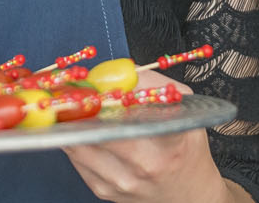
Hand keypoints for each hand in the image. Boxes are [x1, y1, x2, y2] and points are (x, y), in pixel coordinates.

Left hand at [62, 71, 248, 202]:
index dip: (108, 97)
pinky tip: (82, 130)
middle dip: (81, 108)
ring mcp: (122, 181)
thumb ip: (154, 84)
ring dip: (71, 124)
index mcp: (170, 140)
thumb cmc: (185, 149)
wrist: (187, 195)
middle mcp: (145, 164)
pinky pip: (77, 158)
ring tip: (71, 108)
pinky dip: (75, 140)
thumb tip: (118, 69)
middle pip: (96, 129)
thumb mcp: (185, 109)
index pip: (136, 113)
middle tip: (73, 92)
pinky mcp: (103, 190)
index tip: (96, 86)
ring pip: (78, 143)